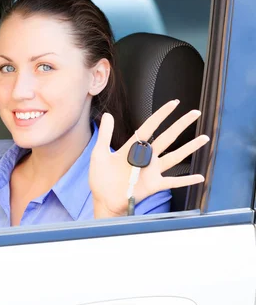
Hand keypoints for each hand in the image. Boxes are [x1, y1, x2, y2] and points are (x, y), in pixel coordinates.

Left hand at [89, 100, 209, 217]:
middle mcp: (146, 157)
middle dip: (181, 125)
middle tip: (195, 113)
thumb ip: (105, 134)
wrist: (103, 200)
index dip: (161, 114)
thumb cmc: (100, 178)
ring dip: (190, 148)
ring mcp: (152, 171)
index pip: (150, 127)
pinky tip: (200, 177)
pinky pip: (174, 182)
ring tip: (204, 138)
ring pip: (175, 156)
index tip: (173, 103)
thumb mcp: (100, 153)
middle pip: (168, 137)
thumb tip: (107, 114)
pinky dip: (187, 180)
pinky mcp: (154, 185)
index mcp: (133, 148)